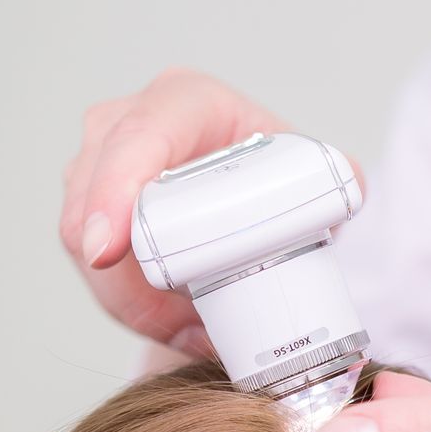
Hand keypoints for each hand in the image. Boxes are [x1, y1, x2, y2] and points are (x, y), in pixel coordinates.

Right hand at [59, 69, 354, 352]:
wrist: (255, 185)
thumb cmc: (273, 170)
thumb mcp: (311, 171)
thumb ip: (338, 180)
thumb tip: (345, 196)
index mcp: (183, 101)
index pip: (138, 137)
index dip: (116, 191)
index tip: (110, 249)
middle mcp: (126, 124)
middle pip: (94, 200)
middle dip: (127, 275)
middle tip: (183, 324)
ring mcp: (96, 168)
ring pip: (86, 246)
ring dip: (136, 302)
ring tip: (195, 330)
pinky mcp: (89, 214)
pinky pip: (94, 271)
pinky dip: (134, 309)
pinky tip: (178, 327)